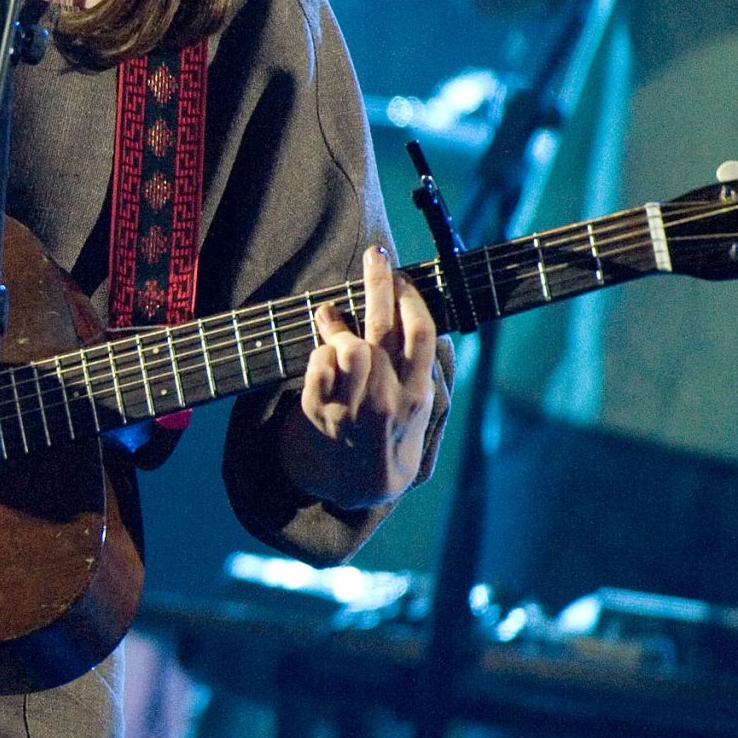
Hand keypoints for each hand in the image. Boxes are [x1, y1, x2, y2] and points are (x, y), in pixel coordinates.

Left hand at [285, 246, 439, 508]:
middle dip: (378, 282)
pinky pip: (317, 364)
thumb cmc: (392, 428)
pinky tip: (320, 350)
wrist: (361, 482)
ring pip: (348, 346)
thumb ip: (412, 360)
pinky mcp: (320, 413)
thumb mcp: (415, 401)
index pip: (420, 333)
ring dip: (338, 324)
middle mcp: (388, 400)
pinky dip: (317, 351)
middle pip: (382, 328)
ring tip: (331, 317)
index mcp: (418, 393)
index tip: (401, 274)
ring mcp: (354, 409)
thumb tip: (404, 303)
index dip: (410, 297)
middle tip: (374, 255)